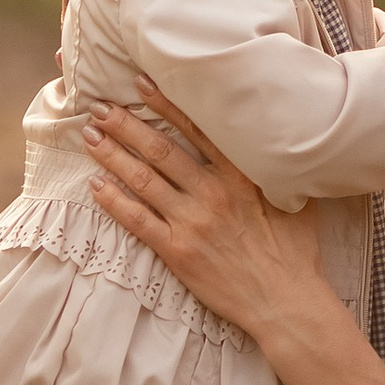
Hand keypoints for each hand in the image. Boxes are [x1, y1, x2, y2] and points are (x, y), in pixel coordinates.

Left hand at [87, 88, 325, 339]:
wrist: (284, 300)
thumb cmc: (294, 250)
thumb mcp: (294, 196)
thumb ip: (275, 167)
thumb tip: (276, 138)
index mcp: (240, 174)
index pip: (196, 129)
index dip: (166, 105)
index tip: (142, 84)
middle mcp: (212, 192)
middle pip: (160, 150)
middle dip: (126, 125)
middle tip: (99, 107)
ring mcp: (191, 222)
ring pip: (143, 180)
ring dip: (113, 156)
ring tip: (90, 137)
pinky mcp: (177, 251)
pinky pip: (138, 222)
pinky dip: (114, 202)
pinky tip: (96, 186)